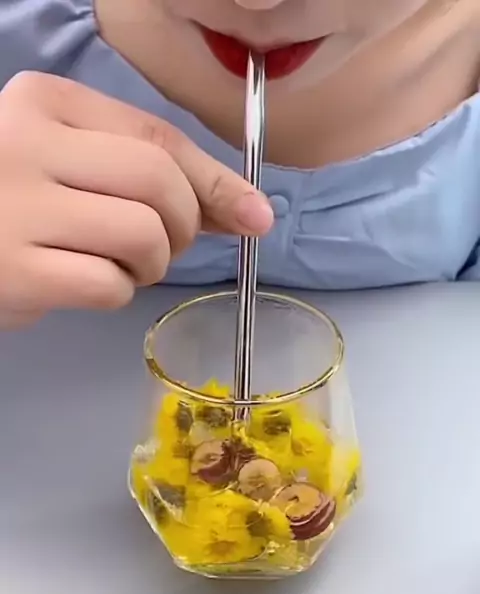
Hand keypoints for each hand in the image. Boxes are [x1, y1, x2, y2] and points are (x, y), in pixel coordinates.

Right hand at [0, 72, 272, 328]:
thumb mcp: (72, 164)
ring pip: (142, 236)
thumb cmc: (17, 200)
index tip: (253, 214)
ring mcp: (19, 211)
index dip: (216, 181)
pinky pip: (109, 286)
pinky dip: (117, 292)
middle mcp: (29, 146)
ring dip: (152, 264)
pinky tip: (87, 282)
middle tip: (165, 247)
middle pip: (158, 183)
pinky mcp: (17, 273)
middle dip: (185, 226)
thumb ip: (143, 174)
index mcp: (47, 104)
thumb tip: (243, 209)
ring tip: (121, 265)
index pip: (158, 138)